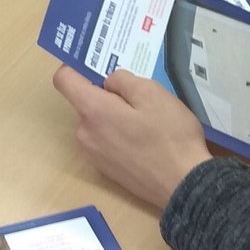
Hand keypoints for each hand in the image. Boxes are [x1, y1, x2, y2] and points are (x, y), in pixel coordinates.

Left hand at [52, 66, 211, 208]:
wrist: (184, 185)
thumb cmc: (170, 137)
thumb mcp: (152, 93)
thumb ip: (123, 80)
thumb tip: (109, 82)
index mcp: (92, 111)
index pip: (64, 80)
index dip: (76, 67)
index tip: (97, 65)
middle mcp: (85, 134)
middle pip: (86, 102)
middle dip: (107, 95)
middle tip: (140, 97)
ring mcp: (94, 155)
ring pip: (98, 122)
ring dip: (115, 116)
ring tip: (147, 121)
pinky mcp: (106, 170)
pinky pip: (106, 141)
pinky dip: (120, 136)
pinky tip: (146, 141)